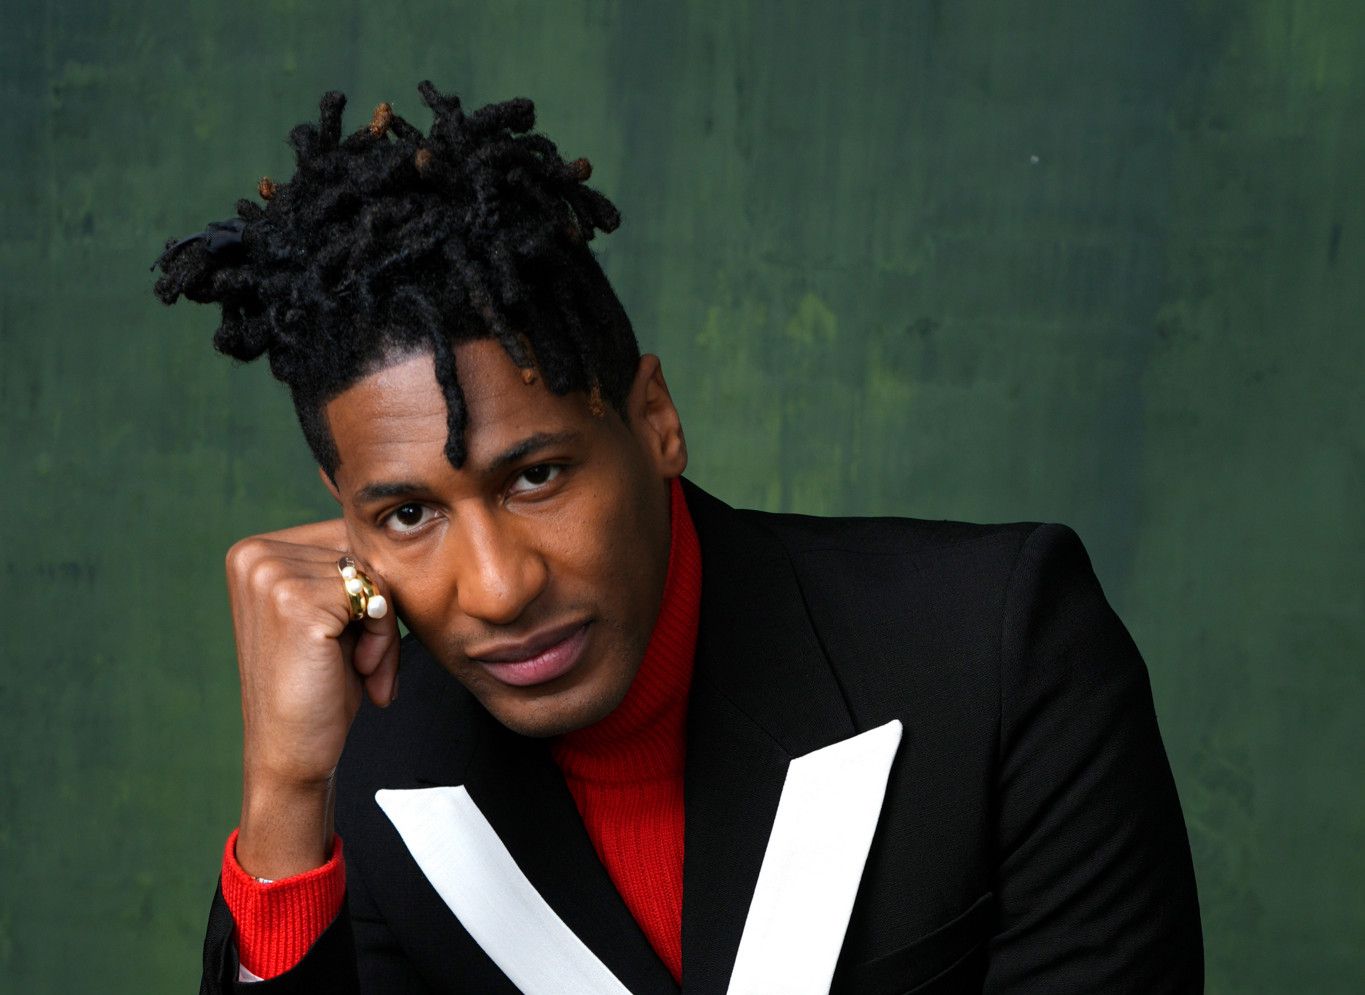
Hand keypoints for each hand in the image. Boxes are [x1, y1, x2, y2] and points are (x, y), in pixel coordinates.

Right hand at [224, 518, 399, 877]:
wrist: (292, 753)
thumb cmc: (319, 685)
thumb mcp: (332, 614)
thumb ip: (347, 567)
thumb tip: (389, 522)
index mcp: (255, 550)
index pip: (348, 537)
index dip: (370, 588)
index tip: (356, 638)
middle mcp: (255, 555)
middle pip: (363, 552)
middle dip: (381, 608)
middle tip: (366, 660)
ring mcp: (270, 576)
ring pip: (375, 575)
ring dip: (386, 627)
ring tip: (361, 666)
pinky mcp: (296, 602)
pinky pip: (378, 597)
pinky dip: (385, 637)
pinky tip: (361, 670)